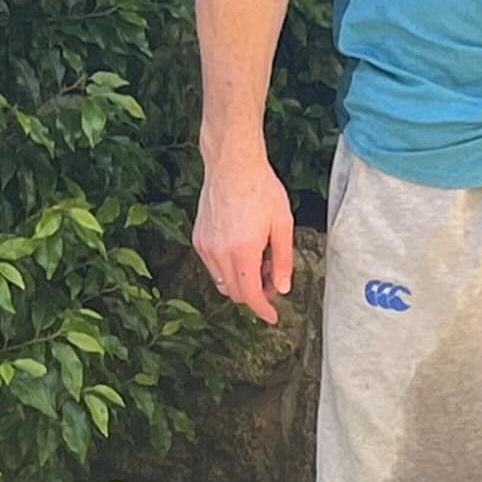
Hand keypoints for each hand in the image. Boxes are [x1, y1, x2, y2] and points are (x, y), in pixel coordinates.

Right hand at [193, 149, 294, 325]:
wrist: (232, 165)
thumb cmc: (261, 189)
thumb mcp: (283, 224)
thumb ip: (283, 260)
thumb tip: (282, 288)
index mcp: (243, 250)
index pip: (250, 295)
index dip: (262, 310)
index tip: (272, 317)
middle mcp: (219, 252)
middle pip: (235, 292)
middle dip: (255, 294)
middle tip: (272, 279)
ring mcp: (205, 246)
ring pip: (222, 281)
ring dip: (241, 280)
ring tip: (259, 259)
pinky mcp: (198, 238)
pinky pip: (213, 265)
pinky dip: (228, 267)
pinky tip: (243, 248)